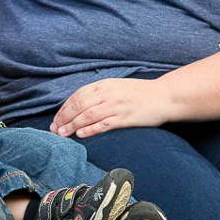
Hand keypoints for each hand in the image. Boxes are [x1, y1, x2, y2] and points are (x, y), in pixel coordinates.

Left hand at [50, 78, 172, 137]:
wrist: (165, 96)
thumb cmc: (140, 93)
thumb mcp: (117, 86)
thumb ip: (100, 93)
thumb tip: (80, 105)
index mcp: (104, 84)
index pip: (77, 96)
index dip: (64, 108)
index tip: (56, 119)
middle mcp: (108, 93)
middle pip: (79, 105)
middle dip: (64, 118)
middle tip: (55, 129)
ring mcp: (116, 106)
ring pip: (88, 115)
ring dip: (72, 125)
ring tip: (62, 134)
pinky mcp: (125, 118)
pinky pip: (104, 124)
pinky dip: (90, 129)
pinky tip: (81, 135)